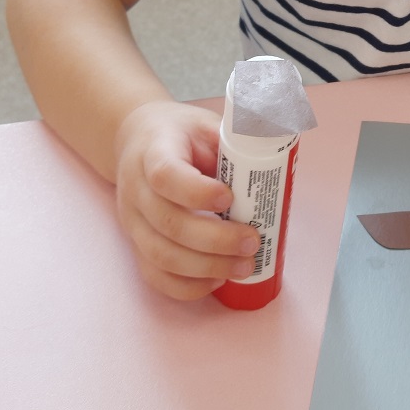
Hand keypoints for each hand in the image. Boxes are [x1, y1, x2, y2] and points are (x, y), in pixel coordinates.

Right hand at [113, 99, 262, 300]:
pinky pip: (156, 276)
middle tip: (252, 242)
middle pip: (168, 223)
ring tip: (244, 267)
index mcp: (153, 152)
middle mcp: (137, 190)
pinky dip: (188, 286)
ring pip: (161, 256)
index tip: (230, 198)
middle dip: (215, 241)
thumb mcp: (205, 123)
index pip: (165, 175)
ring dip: (206, 269)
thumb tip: (276, 156)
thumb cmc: (180, 134)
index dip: (197, 192)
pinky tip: (217, 280)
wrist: (136, 142)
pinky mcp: (136, 245)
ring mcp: (132, 222)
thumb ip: (234, 139)